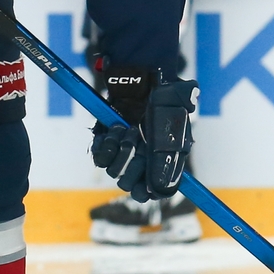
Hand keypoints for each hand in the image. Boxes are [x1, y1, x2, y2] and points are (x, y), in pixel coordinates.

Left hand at [90, 58, 196, 201]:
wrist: (145, 81)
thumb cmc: (166, 103)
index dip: (146, 192)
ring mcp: (122, 154)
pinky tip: (115, 128)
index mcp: (162, 163)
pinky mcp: (106, 143)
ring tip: (129, 128)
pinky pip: (100, 158)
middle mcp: (141, 162)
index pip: (151, 192)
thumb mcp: (173, 131)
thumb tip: (157, 191)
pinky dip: (107, 144)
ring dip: (122, 150)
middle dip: (133, 166)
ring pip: (113, 172)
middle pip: (129, 185)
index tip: (144, 184)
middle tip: (139, 142)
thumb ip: (166, 161)